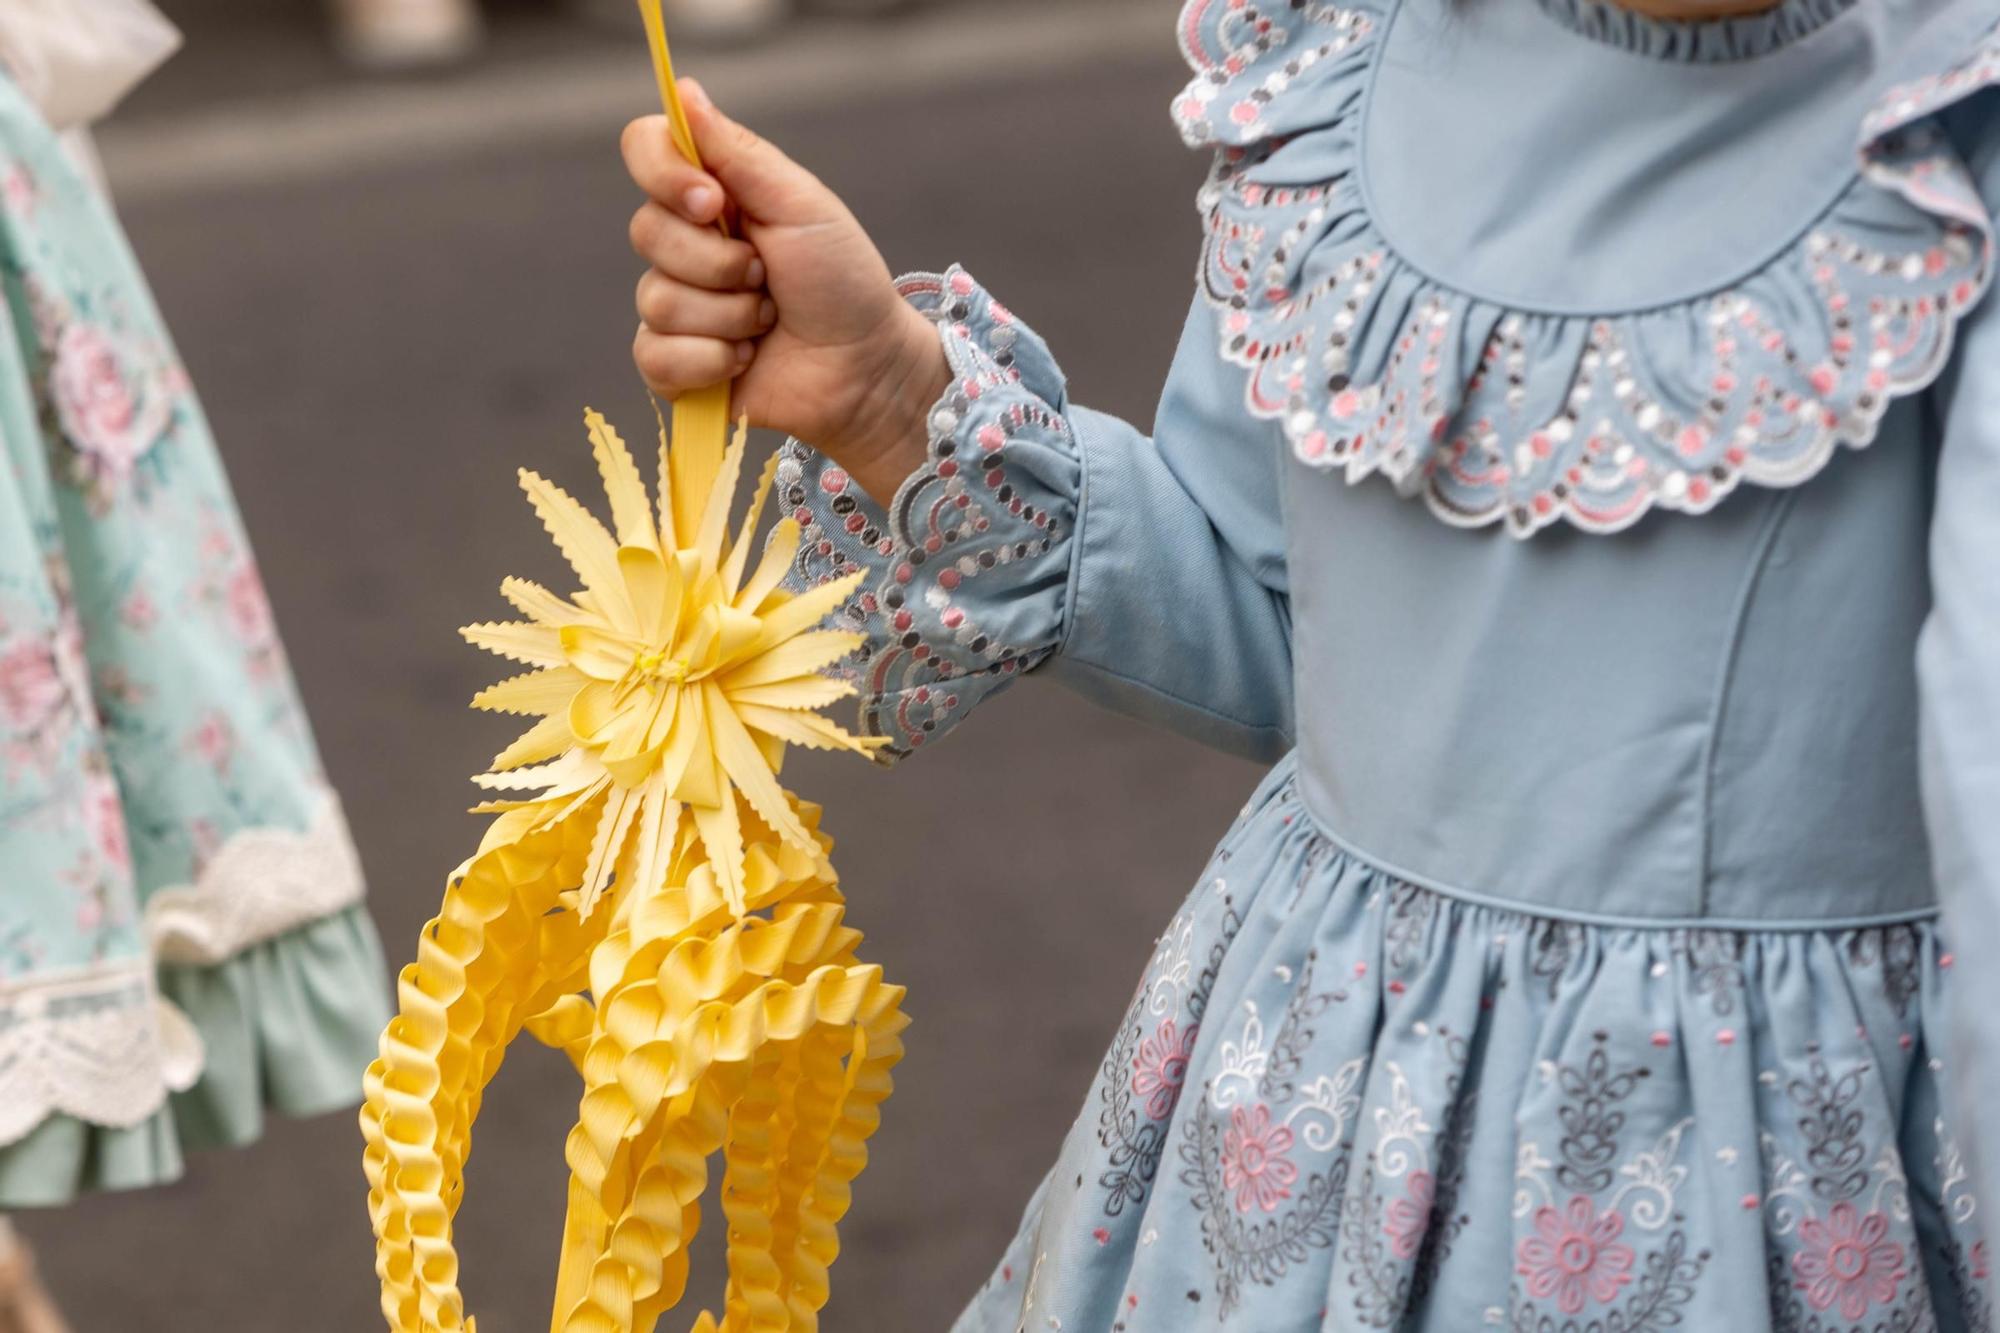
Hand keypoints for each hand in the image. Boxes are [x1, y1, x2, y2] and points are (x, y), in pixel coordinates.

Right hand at [621, 81, 947, 502]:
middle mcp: (686, 244)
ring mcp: (676, 305)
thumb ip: (739, 153)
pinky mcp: (675, 364)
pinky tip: (746, 360)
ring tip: (768, 321)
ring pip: (657, 300)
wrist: (866, 367)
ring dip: (728, 316)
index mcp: (712, 194)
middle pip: (646, 231)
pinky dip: (711, 360)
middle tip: (768, 275)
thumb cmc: (842, 281)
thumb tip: (683, 91)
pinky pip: (655, 356)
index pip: (644, 151)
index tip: (714, 202)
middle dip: (719, 263)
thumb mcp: (800, 205)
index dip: (665, 174)